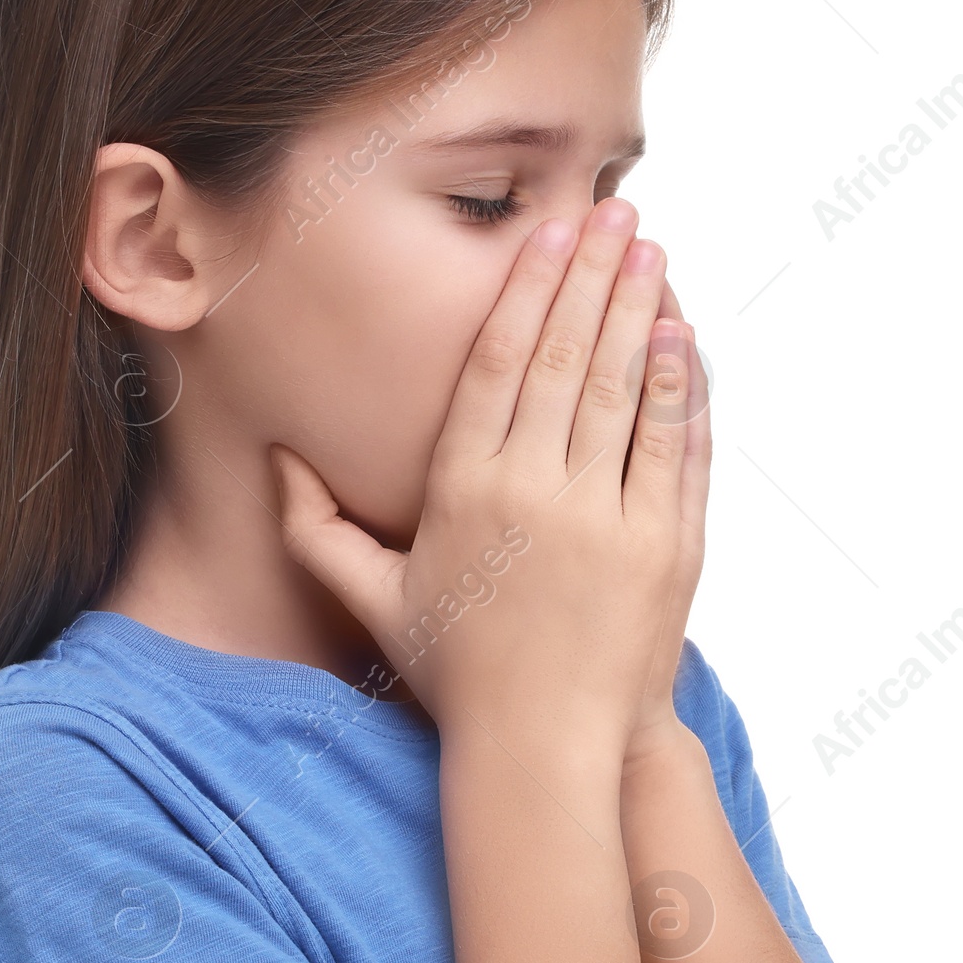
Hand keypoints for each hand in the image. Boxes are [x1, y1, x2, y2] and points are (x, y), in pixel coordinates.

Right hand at [271, 200, 703, 771]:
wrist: (545, 751)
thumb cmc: (458, 676)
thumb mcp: (374, 602)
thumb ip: (318, 529)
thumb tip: (278, 460)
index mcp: (465, 493)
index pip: (501, 366)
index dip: (525, 291)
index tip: (547, 235)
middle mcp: (535, 495)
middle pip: (569, 359)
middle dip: (593, 276)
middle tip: (615, 211)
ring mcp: (606, 520)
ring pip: (626, 392)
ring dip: (643, 313)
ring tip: (652, 251)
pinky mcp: (664, 550)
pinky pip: (676, 450)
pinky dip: (682, 391)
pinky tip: (684, 338)